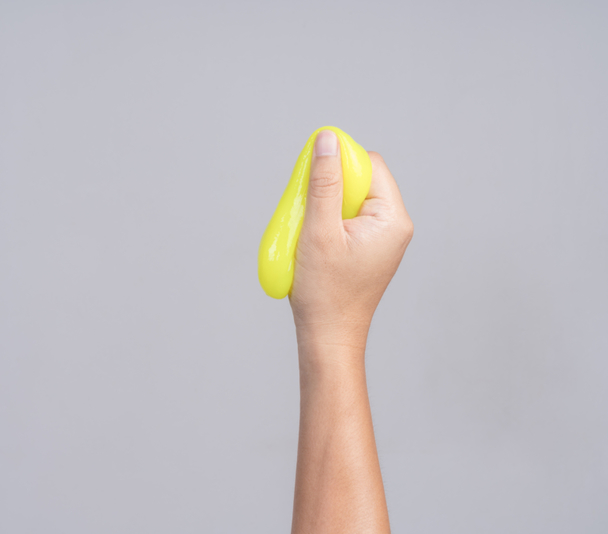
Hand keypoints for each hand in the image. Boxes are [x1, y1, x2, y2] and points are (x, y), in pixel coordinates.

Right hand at [289, 130, 412, 341]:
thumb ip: (324, 183)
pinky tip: (312, 241)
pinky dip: (326, 223)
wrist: (328, 336)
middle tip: (306, 209)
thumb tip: (327, 140)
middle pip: (361, 181)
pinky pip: (347, 220)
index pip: (370, 165)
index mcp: (392, 219)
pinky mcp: (368, 249)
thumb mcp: (319, 231)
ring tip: (308, 231)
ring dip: (324, 206)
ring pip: (350, 200)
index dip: (340, 163)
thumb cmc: (326, 292)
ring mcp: (382, 239)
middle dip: (329, 187)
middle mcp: (393, 226)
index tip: (312, 176)